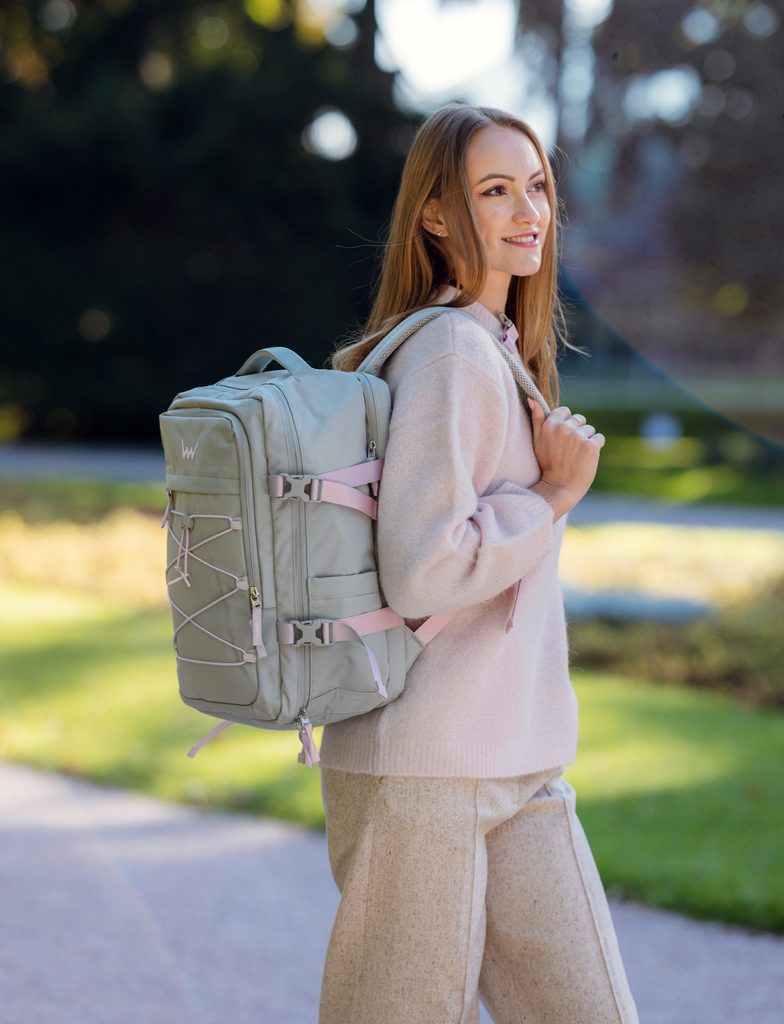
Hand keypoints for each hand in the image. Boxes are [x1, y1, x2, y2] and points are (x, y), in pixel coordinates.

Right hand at [526, 400, 605, 519]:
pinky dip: (595, 447)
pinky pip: (599, 439)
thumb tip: (532, 399)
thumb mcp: (536, 440)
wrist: (559, 487)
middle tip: (569, 449)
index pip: (565, 411)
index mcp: (550, 424)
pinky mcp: (591, 446)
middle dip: (577, 431)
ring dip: (586, 440)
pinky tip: (585, 458)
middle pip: (579, 419)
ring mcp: (578, 436)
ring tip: (577, 455)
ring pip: (589, 429)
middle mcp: (564, 428)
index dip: (566, 423)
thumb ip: (536, 419)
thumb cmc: (547, 464)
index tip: (563, 437)